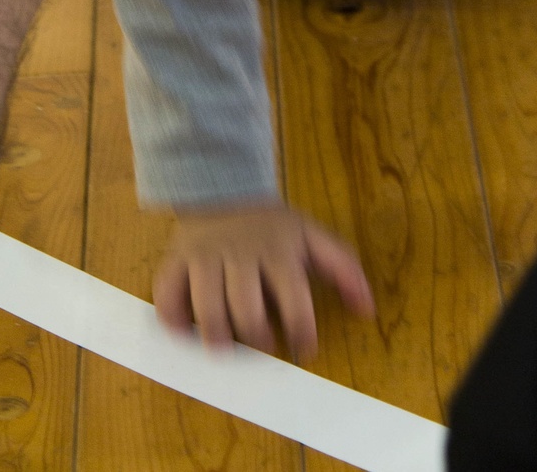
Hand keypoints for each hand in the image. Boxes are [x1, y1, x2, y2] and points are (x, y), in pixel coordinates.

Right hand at [153, 200, 374, 358]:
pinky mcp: (177, 260)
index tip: (305, 350)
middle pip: (247, 306)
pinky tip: (184, 331)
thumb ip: (344, 269)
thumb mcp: (312, 237)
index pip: (294, 297)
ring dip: (216, 335)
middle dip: (257, 337)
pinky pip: (168, 292)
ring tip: (225, 350)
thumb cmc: (273, 225)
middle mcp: (241, 254)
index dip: (302, 331)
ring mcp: (206, 256)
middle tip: (264, 349)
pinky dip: (172, 318)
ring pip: (206, 303)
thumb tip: (368, 311)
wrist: (225, 187)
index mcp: (278, 250)